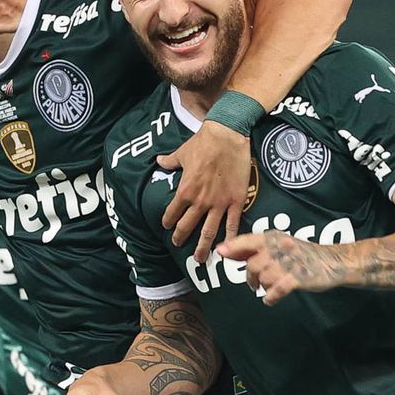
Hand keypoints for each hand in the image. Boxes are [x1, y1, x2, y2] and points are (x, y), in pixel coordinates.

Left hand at [158, 120, 250, 258]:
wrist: (227, 135)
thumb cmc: (203, 142)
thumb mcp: (182, 152)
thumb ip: (169, 162)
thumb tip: (158, 161)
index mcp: (185, 191)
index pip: (172, 213)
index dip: (168, 222)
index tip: (167, 227)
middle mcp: (200, 201)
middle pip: (188, 227)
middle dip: (181, 237)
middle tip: (178, 245)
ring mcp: (219, 203)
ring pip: (209, 232)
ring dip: (203, 247)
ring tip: (200, 259)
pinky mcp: (236, 201)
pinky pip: (232, 224)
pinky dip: (230, 238)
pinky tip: (228, 249)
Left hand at [217, 231, 347, 305]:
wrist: (332, 262)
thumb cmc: (302, 254)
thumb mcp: (278, 245)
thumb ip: (253, 248)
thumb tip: (226, 251)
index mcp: (274, 238)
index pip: (248, 240)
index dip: (233, 247)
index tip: (220, 252)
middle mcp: (279, 248)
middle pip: (252, 265)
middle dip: (250, 277)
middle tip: (254, 284)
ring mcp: (288, 263)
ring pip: (263, 278)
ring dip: (263, 286)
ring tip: (270, 287)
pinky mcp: (297, 279)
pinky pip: (275, 291)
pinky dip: (270, 297)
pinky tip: (271, 298)